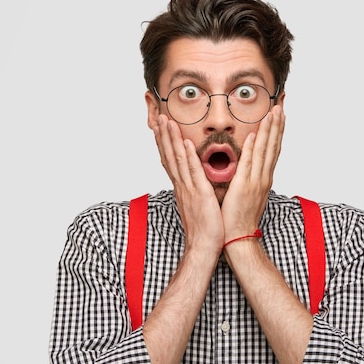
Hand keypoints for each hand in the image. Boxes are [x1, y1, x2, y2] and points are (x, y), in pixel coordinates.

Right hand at [152, 114, 223, 254]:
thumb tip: (195, 181)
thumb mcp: (196, 204)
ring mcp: (189, 189)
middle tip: (159, 117)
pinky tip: (185, 142)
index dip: (164, 143)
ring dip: (171, 139)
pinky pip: (192, 172)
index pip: (170, 161)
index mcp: (182, 187)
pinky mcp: (199, 194)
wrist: (204, 246)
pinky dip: (187, 157)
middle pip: (168, 156)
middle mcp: (182, 186)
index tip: (161, 128)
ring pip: (177, 160)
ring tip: (167, 121)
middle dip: (163, 135)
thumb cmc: (204, 228)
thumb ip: (194, 189)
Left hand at [221, 105, 284, 240]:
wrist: (239, 237)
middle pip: (274, 145)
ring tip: (274, 112)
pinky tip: (256, 134)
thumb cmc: (239, 217)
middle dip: (278, 124)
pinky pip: (250, 163)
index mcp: (264, 177)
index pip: (273, 148)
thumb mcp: (246, 192)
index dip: (277, 130)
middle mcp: (264, 177)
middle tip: (281, 105)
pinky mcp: (245, 186)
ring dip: (270, 130)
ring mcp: (257, 181)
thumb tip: (246, 165)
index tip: (279, 114)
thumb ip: (248, 176)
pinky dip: (254, 148)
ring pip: (266, 150)